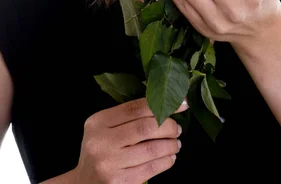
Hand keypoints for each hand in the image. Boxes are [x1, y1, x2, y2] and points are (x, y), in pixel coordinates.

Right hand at [72, 97, 187, 183]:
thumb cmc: (101, 149)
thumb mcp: (105, 128)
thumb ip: (128, 116)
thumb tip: (165, 104)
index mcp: (98, 122)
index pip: (135, 108)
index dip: (161, 104)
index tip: (182, 103)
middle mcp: (101, 142)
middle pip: (145, 127)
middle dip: (168, 126)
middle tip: (177, 128)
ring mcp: (109, 164)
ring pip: (151, 149)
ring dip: (170, 145)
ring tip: (176, 143)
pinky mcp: (119, 183)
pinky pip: (150, 168)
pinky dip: (165, 161)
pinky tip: (170, 158)